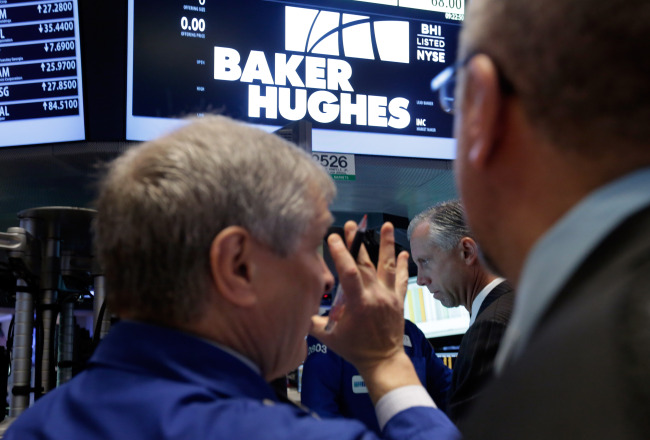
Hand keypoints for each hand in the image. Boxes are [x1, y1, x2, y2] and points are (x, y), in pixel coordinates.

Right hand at [310, 221, 415, 401]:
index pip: (349, 272)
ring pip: (387, 265)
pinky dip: (402, 265)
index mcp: (358, 303)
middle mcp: (375, 296)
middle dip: (357, 242)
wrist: (383, 361)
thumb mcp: (329, 337)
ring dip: (385, 245)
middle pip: (365, 263)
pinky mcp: (398, 300)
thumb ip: (311, 321)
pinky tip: (403, 253)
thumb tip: (295, 308)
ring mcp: (389, 296)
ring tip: (384, 225)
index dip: (341, 253)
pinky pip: (400, 279)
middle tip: (351, 225)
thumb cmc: (355, 350)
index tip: (332, 237)